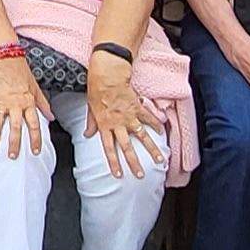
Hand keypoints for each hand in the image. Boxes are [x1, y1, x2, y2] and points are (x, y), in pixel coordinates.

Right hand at [0, 53, 46, 159]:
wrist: (6, 59)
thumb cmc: (22, 72)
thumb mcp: (36, 88)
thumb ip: (43, 104)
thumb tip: (51, 117)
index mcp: (28, 103)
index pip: (34, 124)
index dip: (35, 139)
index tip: (36, 151)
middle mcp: (15, 104)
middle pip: (15, 128)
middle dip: (14, 143)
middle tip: (13, 156)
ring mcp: (1, 102)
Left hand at [83, 61, 164, 179]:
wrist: (107, 75)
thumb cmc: (96, 89)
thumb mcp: (90, 108)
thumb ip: (91, 123)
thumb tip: (88, 135)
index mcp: (104, 126)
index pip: (109, 149)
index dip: (114, 163)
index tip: (119, 175)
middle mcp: (118, 124)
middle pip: (127, 147)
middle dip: (134, 163)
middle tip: (140, 175)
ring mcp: (129, 116)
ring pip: (142, 136)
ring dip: (152, 149)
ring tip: (160, 160)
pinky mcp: (138, 107)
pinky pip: (148, 118)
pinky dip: (156, 125)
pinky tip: (162, 132)